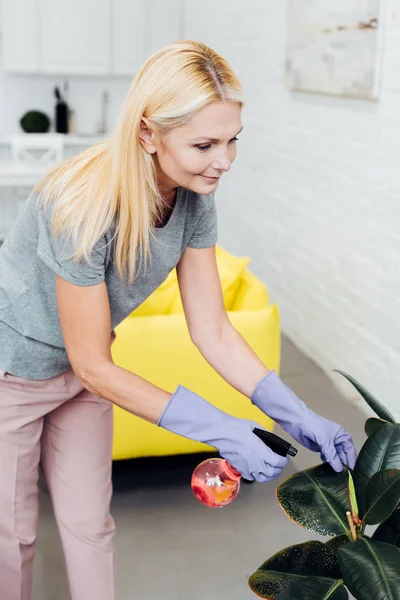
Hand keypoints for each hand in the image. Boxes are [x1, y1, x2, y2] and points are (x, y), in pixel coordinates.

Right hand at [158, 384, 289, 481]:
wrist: (222, 433)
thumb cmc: (237, 428)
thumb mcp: (257, 429)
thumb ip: (267, 437)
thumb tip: (273, 441)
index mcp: (263, 452)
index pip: (279, 462)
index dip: (284, 460)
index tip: (285, 457)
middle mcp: (257, 463)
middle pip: (273, 473)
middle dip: (279, 469)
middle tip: (280, 463)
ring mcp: (248, 468)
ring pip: (263, 478)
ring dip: (269, 475)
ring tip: (271, 469)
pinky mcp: (240, 469)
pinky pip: (252, 477)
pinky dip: (257, 476)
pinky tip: (257, 470)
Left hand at [251, 371, 356, 471]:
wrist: (298, 421)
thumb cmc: (314, 427)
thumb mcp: (326, 441)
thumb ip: (333, 456)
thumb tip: (339, 470)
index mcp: (343, 436)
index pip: (351, 451)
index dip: (352, 462)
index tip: (352, 474)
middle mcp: (338, 441)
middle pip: (343, 456)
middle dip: (343, 465)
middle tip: (343, 478)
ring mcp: (329, 445)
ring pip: (335, 458)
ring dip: (334, 465)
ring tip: (334, 476)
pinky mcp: (320, 448)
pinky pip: (327, 458)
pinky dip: (327, 463)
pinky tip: (326, 469)